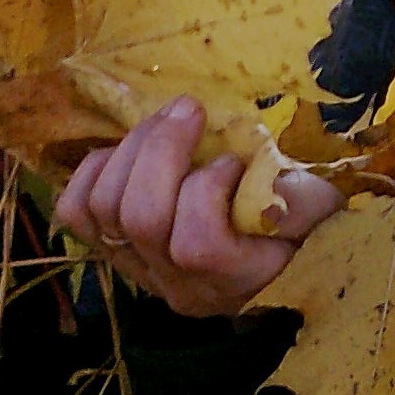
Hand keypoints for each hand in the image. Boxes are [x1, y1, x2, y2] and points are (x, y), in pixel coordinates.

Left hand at [54, 96, 341, 317]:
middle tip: (189, 110)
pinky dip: (95, 170)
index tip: (236, 161)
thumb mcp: (319, 215)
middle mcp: (178, 285)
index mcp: (232, 279)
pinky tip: (129, 151)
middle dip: (161, 148)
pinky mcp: (114, 251)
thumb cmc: (299, 232)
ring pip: (104, 208)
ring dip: (131, 149)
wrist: (269, 268)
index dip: (210, 187)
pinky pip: (76, 212)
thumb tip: (267, 171)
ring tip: (164, 122)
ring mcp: (140, 271)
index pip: (196, 244)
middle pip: (141, 218)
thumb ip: (301, 196)